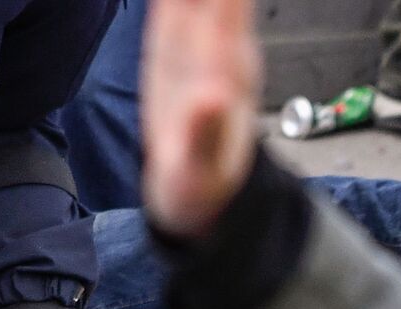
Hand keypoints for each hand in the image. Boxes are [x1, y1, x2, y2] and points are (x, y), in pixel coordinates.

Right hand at [142, 0, 262, 240]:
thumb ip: (206, 137)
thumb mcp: (201, 174)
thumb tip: (212, 95)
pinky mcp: (182, 53)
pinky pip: (177, 6)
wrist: (199, 198)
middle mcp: (219, 50)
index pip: (223, 8)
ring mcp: (201, 48)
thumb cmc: (201, 188)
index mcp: (223, 72)